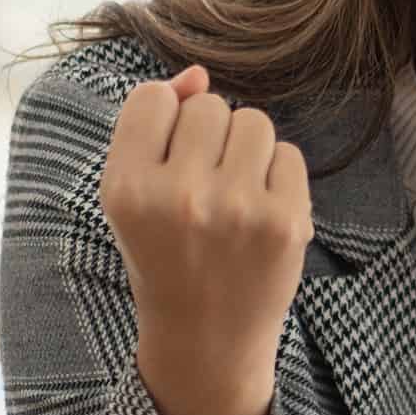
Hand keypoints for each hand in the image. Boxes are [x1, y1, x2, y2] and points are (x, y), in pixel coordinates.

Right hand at [101, 64, 313, 401]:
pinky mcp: (285, 221)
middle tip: (203, 191)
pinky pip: (289, 153)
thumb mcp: (135, 198)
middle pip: (208, 107)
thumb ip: (154, 128)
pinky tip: (261, 215)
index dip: (165, 124)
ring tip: (234, 196)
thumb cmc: (166, 258)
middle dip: (209, 138)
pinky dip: (278, 176)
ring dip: (246, 150)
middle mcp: (180, 197)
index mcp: (126, 189)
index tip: (168, 165)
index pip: (152, 98)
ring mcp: (238, 209)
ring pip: (253, 121)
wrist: (206, 341)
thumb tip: (198, 73)